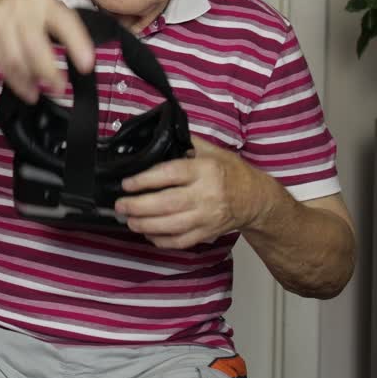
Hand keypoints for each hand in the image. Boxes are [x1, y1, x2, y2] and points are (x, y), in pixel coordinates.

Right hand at [0, 0, 94, 102]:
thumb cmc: (20, 5)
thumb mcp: (43, 4)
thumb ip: (60, 24)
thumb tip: (81, 57)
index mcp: (44, 2)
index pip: (64, 22)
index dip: (77, 44)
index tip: (87, 65)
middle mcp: (22, 9)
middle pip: (35, 45)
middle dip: (49, 71)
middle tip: (60, 89)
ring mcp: (0, 22)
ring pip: (16, 59)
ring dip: (30, 80)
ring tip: (40, 93)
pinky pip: (2, 64)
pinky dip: (16, 82)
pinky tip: (26, 91)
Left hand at [114, 136, 270, 249]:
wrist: (256, 199)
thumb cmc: (231, 172)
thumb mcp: (213, 151)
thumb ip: (187, 143)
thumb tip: (158, 136)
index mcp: (205, 170)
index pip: (170, 174)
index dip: (145, 179)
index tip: (127, 183)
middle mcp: (205, 195)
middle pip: (167, 203)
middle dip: (138, 206)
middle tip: (120, 205)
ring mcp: (206, 217)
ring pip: (171, 225)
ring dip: (145, 225)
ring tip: (129, 220)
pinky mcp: (207, 233)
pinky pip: (180, 241)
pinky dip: (161, 240)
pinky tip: (148, 233)